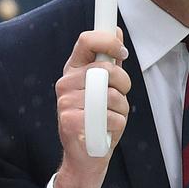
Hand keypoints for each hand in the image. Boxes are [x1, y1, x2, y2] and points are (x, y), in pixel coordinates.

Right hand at [54, 29, 130, 187]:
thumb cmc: (97, 118)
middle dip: (123, 84)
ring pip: (113, 96)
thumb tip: (115, 31)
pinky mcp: (71, 122)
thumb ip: (109, 61)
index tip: (121, 51)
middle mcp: (65, 83)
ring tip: (111, 117)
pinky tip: (106, 131)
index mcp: (72, 70)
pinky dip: (117, 126)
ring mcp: (66, 103)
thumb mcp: (104, 86)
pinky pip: (112, 118)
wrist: (85, 156)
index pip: (86, 40)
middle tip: (120, 96)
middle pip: (106, 70)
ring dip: (122, 109)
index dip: (108, 40)